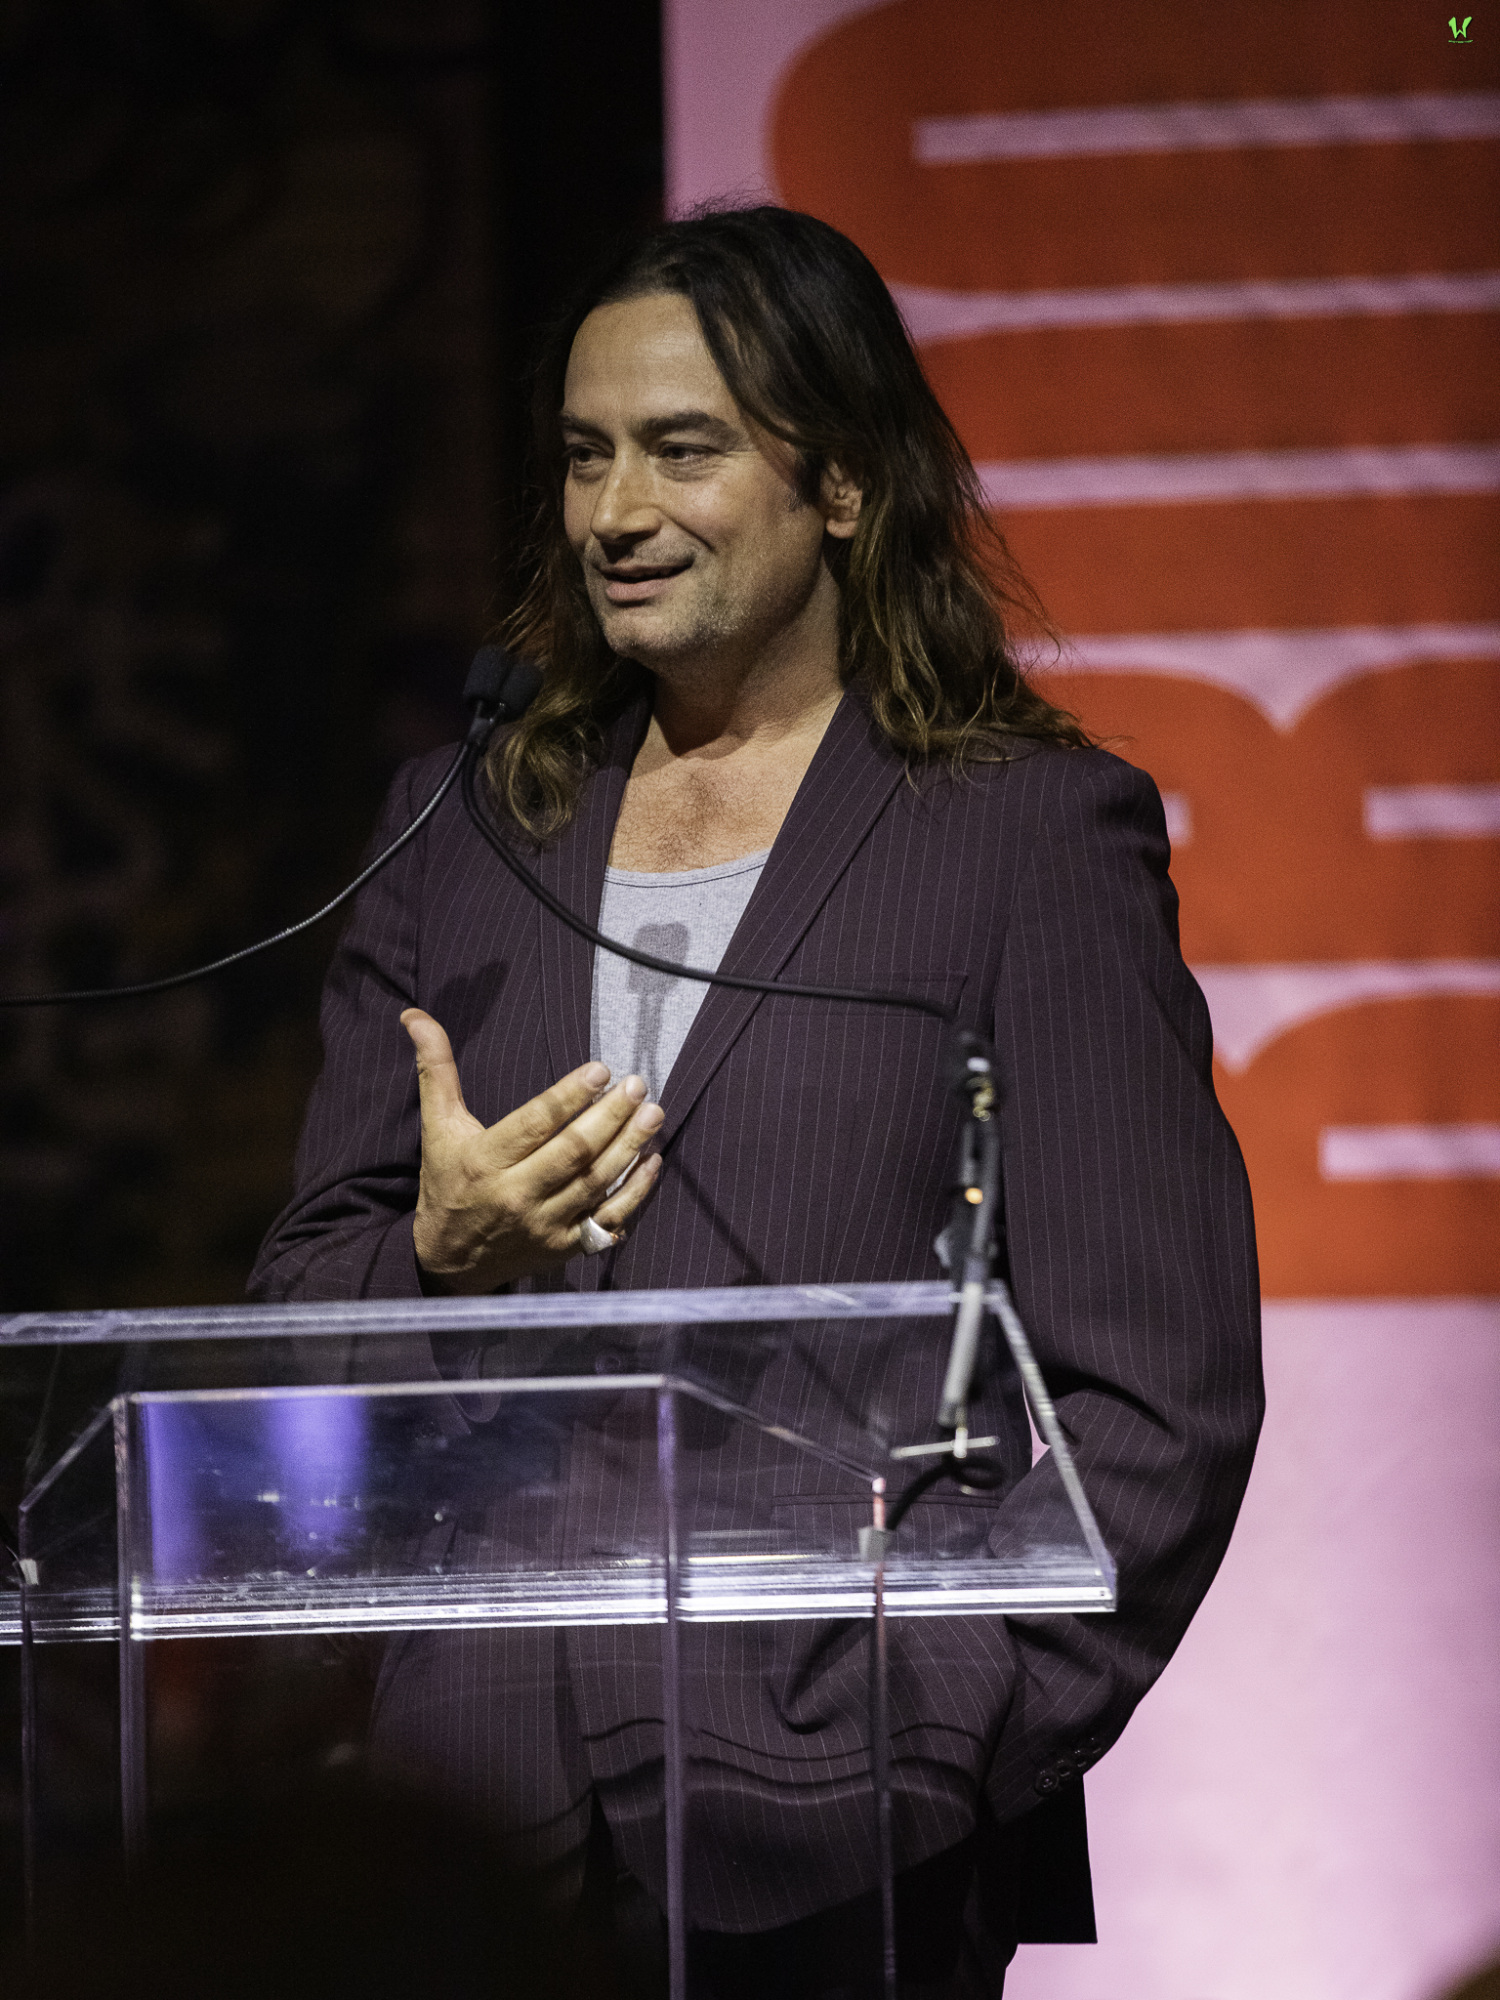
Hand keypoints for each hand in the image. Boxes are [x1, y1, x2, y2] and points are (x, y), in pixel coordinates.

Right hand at [401, 1008, 663, 1293]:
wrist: (449, 1262)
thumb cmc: (448, 1183)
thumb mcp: (439, 1128)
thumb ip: (436, 1071)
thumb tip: (415, 1017)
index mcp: (485, 1162)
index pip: (535, 1124)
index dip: (569, 1096)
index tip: (600, 1070)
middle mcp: (516, 1196)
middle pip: (573, 1153)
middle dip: (611, 1117)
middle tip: (637, 1085)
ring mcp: (544, 1225)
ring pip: (596, 1183)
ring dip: (630, 1147)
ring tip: (653, 1113)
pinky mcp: (565, 1248)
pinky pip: (608, 1219)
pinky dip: (635, 1192)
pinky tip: (652, 1161)